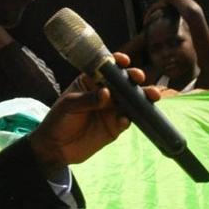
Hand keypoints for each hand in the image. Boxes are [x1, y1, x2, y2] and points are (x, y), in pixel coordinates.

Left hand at [29, 52, 144, 167]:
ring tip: (151, 95)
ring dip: (142, 97)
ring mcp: (112, 110)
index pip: (107, 69)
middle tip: (139, 78)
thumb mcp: (69, 105)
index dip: (117, 63)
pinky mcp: (116, 127)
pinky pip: (127, 121)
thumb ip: (88, 99)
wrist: (57, 148)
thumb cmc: (59, 119)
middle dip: (134, 78)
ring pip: (131, 101)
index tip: (124, 61)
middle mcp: (106, 94)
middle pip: (124, 83)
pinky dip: (128, 119)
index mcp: (92, 82)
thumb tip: (106, 93)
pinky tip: (124, 119)